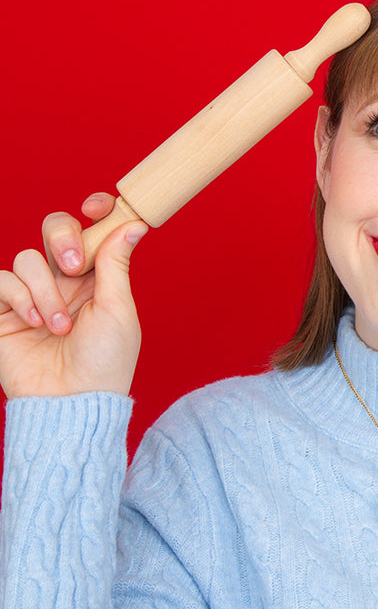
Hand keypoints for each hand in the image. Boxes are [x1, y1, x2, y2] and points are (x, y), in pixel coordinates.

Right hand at [0, 193, 147, 398]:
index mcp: (97, 276)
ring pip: (28, 258)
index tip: (95, 208)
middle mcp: (64, 280)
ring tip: (59, 326)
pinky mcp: (3, 311)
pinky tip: (35, 323)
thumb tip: (134, 223)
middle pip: (54, 228)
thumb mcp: (118, 309)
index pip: (91, 227)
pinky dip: (21, 298)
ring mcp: (32, 293)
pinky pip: (2, 281)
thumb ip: (116, 263)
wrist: (71, 401)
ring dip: (46, 290)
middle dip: (63, 239)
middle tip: (75, 267)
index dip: (93, 210)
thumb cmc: (105, 361)